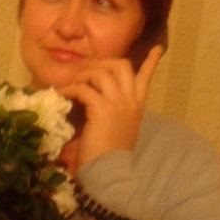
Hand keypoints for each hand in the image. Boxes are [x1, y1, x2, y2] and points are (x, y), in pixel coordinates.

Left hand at [58, 45, 162, 169]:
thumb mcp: (122, 127)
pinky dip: (70, 89)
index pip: (146, 77)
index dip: (151, 61)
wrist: (110, 172)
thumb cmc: (112, 153)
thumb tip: (98, 96)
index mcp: (138, 105)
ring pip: (101, 72)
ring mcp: (118, 102)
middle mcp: (131, 99)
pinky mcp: (101, 108)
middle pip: (121, 65)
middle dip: (102, 63)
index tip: (157, 47)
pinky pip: (83, 88)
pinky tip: (62, 94)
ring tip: (73, 85)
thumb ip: (116, 109)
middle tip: (88, 71)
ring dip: (83, 75)